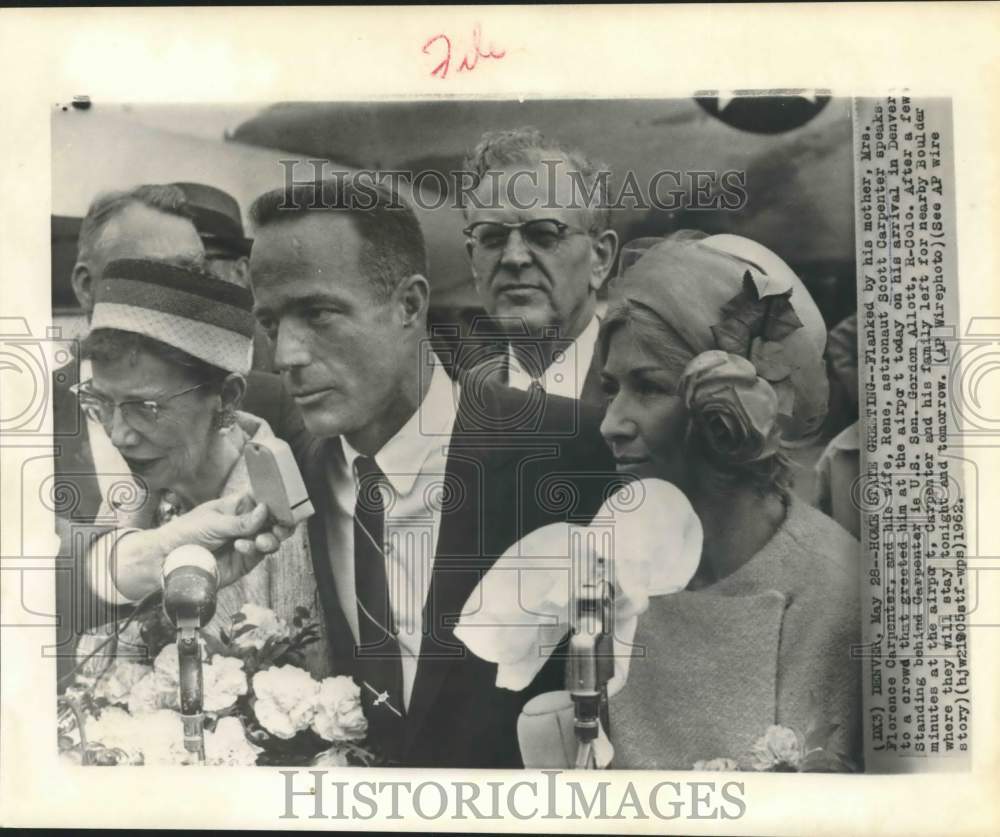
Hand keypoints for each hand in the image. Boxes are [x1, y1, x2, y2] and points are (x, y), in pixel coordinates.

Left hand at [159, 492, 292, 588]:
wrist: (168, 560)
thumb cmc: (185, 533)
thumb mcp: (213, 521)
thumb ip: (241, 520)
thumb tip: (265, 509)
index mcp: (238, 506)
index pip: (264, 498)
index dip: (277, 500)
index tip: (285, 502)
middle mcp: (246, 523)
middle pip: (275, 520)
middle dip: (282, 523)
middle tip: (281, 526)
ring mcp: (247, 542)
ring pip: (272, 538)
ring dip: (271, 538)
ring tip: (260, 540)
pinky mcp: (245, 561)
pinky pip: (259, 554)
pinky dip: (255, 550)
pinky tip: (242, 547)